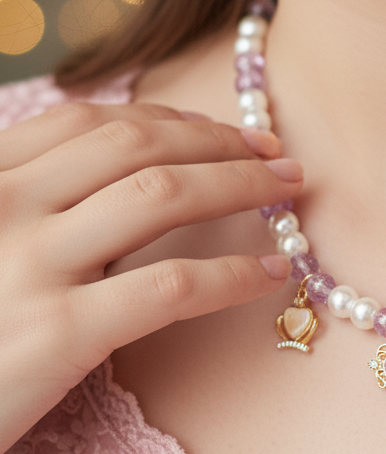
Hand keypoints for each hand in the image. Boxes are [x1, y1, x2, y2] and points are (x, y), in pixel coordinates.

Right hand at [0, 100, 300, 453]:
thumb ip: (28, 210)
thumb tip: (118, 183)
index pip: (88, 122)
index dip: (167, 118)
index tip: (220, 130)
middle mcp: (4, 207)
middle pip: (135, 146)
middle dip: (217, 140)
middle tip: (274, 153)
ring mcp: (29, 267)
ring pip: (161, 197)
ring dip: (240, 184)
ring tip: (289, 193)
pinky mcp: (57, 334)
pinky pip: (169, 288)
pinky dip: (232, 275)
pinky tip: (270, 274)